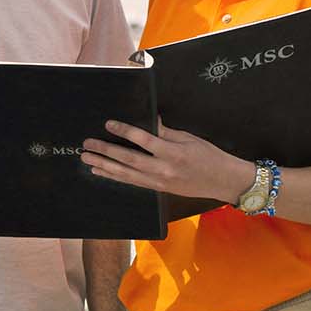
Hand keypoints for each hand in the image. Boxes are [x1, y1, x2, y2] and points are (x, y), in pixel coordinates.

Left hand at [80, 121, 252, 203]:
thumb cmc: (209, 156)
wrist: (223, 181)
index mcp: (173, 153)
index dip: (125, 131)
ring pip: (126, 174)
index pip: (144, 140)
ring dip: (105, 166)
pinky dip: (116, 176)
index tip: (109, 124)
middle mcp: (163, 170)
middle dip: (106, 152)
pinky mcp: (158, 189)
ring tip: (87, 159)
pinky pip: (133, 182)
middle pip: (129, 160)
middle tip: (87, 145)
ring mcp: (159, 182)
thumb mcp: (189, 139)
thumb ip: (166, 132)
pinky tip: (103, 171)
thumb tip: (149, 121)